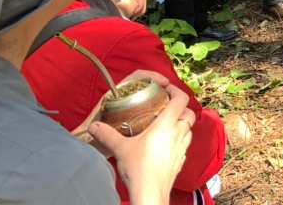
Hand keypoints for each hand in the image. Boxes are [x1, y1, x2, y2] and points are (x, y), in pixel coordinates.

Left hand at [72, 70, 171, 141]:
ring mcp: (125, 105)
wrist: (81, 149)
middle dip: (160, 86)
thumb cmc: (89, 140)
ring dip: (159, 96)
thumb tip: (140, 117)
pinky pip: (146, 104)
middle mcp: (121, 97)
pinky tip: (163, 117)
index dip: (153, 76)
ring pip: (147, 94)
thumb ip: (109, 131)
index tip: (166, 84)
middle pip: (145, 83)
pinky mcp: (128, 114)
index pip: (137, 76)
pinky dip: (156, 106)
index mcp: (115, 95)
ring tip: (171, 105)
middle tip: (172, 95)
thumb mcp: (102, 134)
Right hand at [89, 84, 194, 204]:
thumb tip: (93, 126)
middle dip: (181, 107)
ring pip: (189, 129)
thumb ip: (107, 135)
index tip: (166, 89)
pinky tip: (166, 144)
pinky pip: (185, 144)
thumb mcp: (120, 149)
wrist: (150, 193)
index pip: (181, 99)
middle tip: (166, 107)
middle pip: (189, 113)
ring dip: (181, 123)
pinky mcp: (182, 160)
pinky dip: (180, 139)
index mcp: (167, 125)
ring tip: (166, 124)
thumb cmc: (138, 169)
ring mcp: (183, 147)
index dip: (176, 90)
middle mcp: (179, 133)